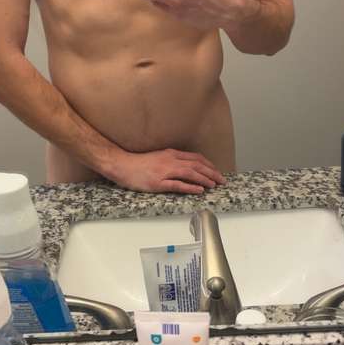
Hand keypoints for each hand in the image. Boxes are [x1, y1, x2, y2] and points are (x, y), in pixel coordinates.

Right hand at [111, 148, 225, 194]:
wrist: (121, 165)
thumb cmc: (137, 163)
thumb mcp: (158, 157)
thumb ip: (171, 160)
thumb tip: (185, 166)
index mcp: (170, 154)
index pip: (195, 158)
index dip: (208, 165)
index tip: (216, 171)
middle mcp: (170, 160)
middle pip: (196, 165)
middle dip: (211, 172)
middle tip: (221, 180)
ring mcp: (164, 171)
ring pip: (190, 173)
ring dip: (204, 179)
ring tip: (214, 185)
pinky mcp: (158, 182)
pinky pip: (177, 184)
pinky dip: (190, 187)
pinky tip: (199, 190)